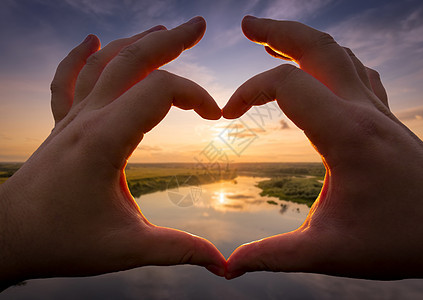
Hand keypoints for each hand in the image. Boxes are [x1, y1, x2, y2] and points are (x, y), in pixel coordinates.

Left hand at [0, 16, 224, 287]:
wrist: (5, 239)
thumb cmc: (61, 241)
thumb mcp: (126, 248)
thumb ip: (178, 250)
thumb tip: (222, 264)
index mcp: (106, 140)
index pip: (160, 92)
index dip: (196, 95)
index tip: (216, 117)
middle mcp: (88, 118)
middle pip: (132, 60)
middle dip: (169, 40)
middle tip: (197, 25)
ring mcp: (71, 118)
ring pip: (103, 63)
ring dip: (134, 42)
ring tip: (161, 29)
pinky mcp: (62, 126)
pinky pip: (67, 80)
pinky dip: (79, 56)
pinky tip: (90, 40)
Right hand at [224, 16, 422, 280]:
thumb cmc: (399, 241)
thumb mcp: (329, 253)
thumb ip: (274, 256)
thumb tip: (228, 268)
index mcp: (345, 135)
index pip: (285, 84)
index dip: (247, 90)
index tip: (226, 116)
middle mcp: (363, 111)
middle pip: (318, 47)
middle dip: (278, 30)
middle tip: (248, 23)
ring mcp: (378, 110)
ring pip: (340, 53)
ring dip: (304, 40)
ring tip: (274, 39)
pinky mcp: (385, 117)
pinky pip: (358, 71)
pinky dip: (332, 59)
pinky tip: (320, 71)